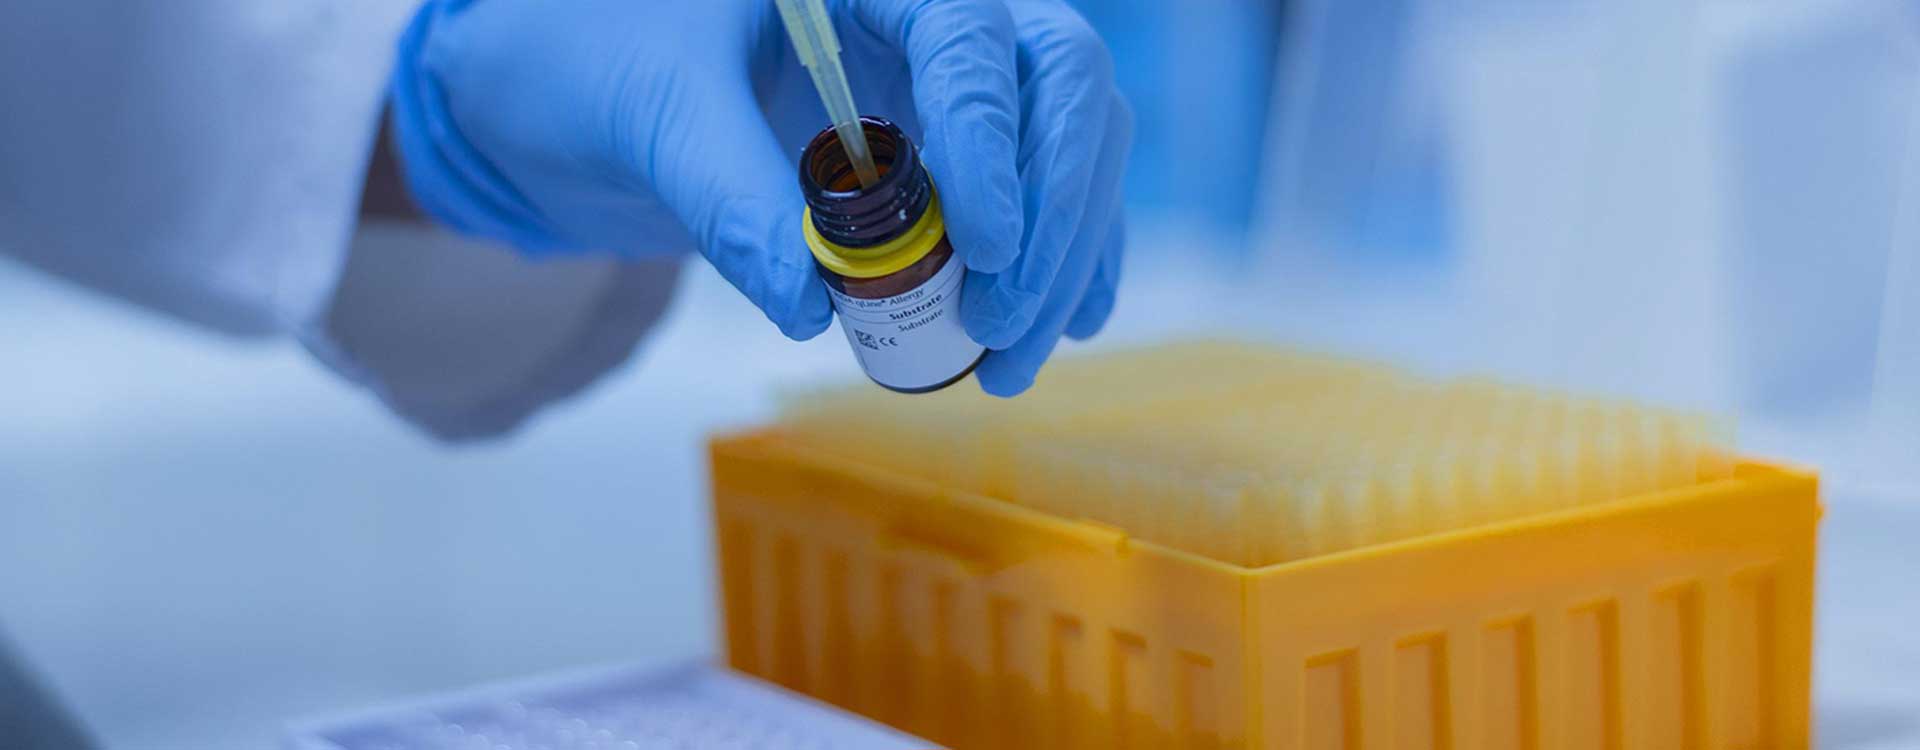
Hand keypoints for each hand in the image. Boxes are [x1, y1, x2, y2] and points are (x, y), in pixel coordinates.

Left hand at [390, 0, 1130, 394]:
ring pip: (1070, 139)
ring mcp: (943, 79)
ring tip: (1008, 358)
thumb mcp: (650, 114)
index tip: (987, 246)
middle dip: (1051, 206)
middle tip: (999, 316)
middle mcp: (923, 12)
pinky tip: (1060, 324)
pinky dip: (1064, 257)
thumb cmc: (591, 62)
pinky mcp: (947, 146)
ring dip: (1064, 253)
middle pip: (1056, 82)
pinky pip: (1041, 189)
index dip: (994, 136)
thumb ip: (727, 195)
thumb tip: (812, 306)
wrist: (559, 94)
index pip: (968, 31)